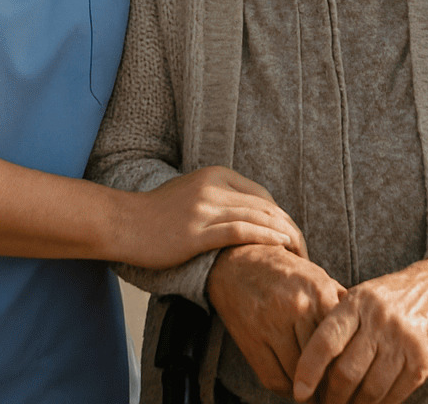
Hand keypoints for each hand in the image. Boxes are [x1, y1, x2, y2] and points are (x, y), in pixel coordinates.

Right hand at [116, 167, 306, 269]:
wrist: (124, 223)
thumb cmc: (156, 214)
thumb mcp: (192, 192)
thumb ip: (219, 197)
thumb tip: (248, 214)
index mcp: (216, 175)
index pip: (262, 195)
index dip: (282, 216)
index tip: (292, 236)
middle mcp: (214, 186)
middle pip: (265, 206)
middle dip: (290, 228)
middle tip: (304, 250)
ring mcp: (205, 208)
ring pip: (257, 217)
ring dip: (284, 236)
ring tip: (299, 253)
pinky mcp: (197, 231)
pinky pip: (239, 232)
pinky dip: (264, 238)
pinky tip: (280, 247)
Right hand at [207, 243, 345, 396]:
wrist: (237, 264)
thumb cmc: (285, 275)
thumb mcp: (318, 278)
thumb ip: (341, 304)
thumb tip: (366, 337)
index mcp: (319, 291)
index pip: (343, 340)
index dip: (349, 363)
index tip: (354, 376)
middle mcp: (296, 307)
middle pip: (323, 360)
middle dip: (331, 381)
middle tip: (339, 392)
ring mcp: (271, 324)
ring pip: (299, 374)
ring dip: (310, 389)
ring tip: (319, 392)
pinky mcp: (251, 340)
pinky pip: (274, 378)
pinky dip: (288, 389)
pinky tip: (296, 386)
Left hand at [292, 256, 427, 403]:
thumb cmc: (395, 297)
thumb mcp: (365, 297)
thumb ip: (340, 323)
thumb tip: (311, 366)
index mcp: (358, 303)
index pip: (326, 342)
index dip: (308, 371)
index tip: (300, 392)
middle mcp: (380, 321)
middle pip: (345, 373)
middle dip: (331, 397)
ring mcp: (403, 342)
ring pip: (369, 390)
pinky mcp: (422, 361)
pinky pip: (394, 394)